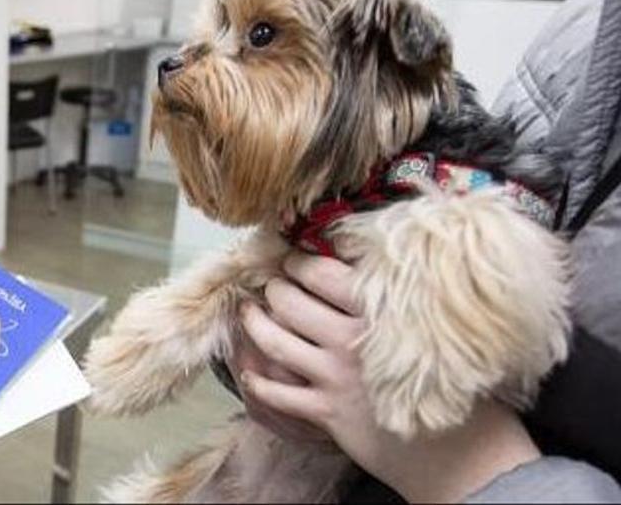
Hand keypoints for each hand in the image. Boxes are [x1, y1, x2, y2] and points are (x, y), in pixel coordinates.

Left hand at [238, 253, 540, 502]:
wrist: (461, 455)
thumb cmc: (457, 388)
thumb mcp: (436, 333)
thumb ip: (401, 305)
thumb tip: (372, 269)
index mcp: (381, 314)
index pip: (325, 274)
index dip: (303, 262)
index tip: (296, 258)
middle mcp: (352, 341)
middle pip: (291, 301)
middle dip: (275, 287)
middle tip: (274, 283)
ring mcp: (335, 376)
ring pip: (274, 340)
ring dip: (255, 323)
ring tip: (251, 312)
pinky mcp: (326, 412)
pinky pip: (276, 393)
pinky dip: (257, 380)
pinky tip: (250, 372)